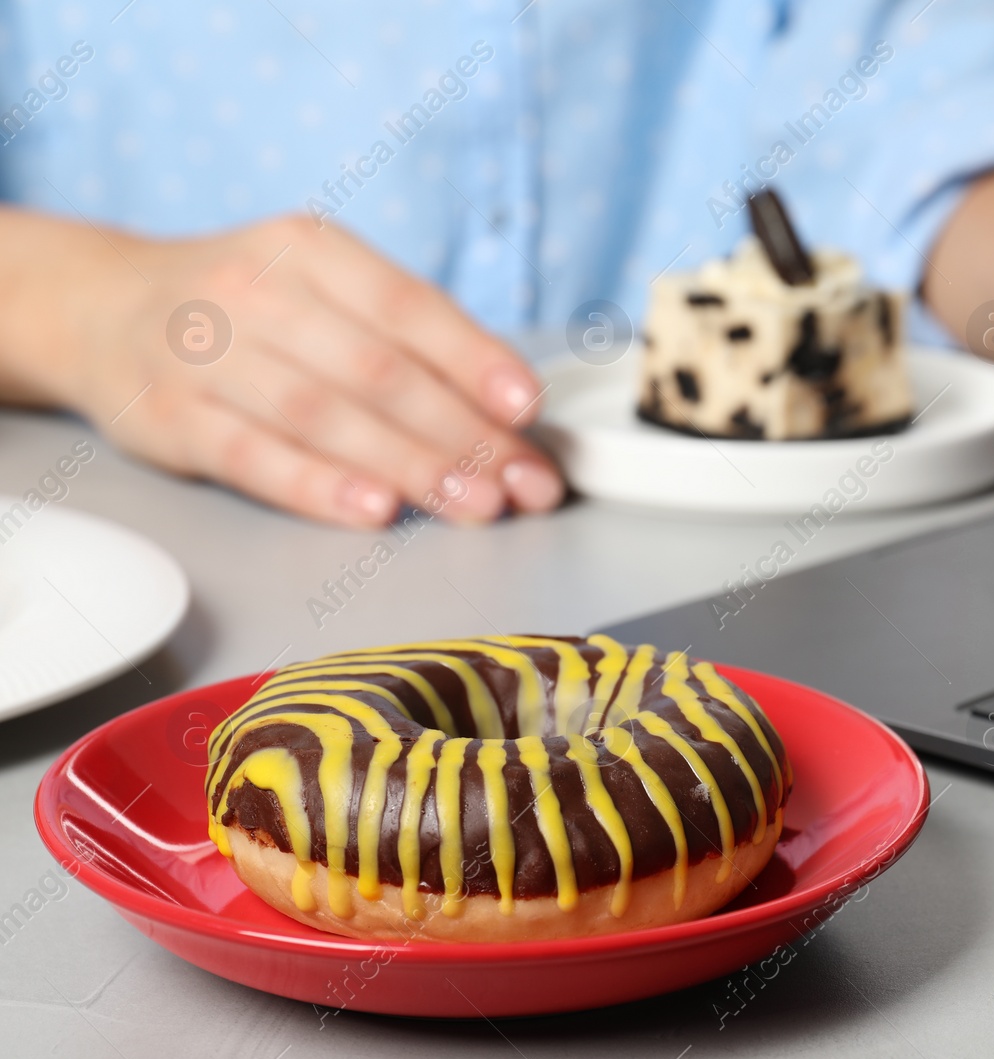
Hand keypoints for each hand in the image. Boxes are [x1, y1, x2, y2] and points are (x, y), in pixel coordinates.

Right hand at [1, 211, 563, 526]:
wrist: (102, 307)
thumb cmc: (249, 305)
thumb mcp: (322, 285)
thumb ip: (406, 336)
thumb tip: (507, 407)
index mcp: (311, 249)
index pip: (408, 307)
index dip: (474, 360)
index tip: (527, 409)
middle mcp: (257, 291)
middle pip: (377, 372)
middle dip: (462, 433)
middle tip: (521, 483)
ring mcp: (207, 354)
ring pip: (324, 417)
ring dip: (409, 466)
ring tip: (472, 505)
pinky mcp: (171, 417)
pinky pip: (253, 457)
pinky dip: (319, 487)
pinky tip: (374, 511)